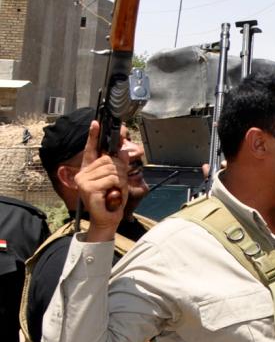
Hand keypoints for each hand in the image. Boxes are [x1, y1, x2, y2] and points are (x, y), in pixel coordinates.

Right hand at [76, 121, 128, 238]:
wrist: (107, 218)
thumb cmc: (112, 199)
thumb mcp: (118, 179)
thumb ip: (119, 164)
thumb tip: (123, 149)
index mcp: (89, 169)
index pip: (91, 149)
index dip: (93, 136)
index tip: (96, 122)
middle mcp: (83, 173)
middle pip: (109, 159)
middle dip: (120, 169)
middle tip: (118, 183)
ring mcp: (84, 181)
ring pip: (112, 168)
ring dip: (120, 179)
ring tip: (114, 190)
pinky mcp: (88, 188)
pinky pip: (112, 178)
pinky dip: (117, 186)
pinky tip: (112, 194)